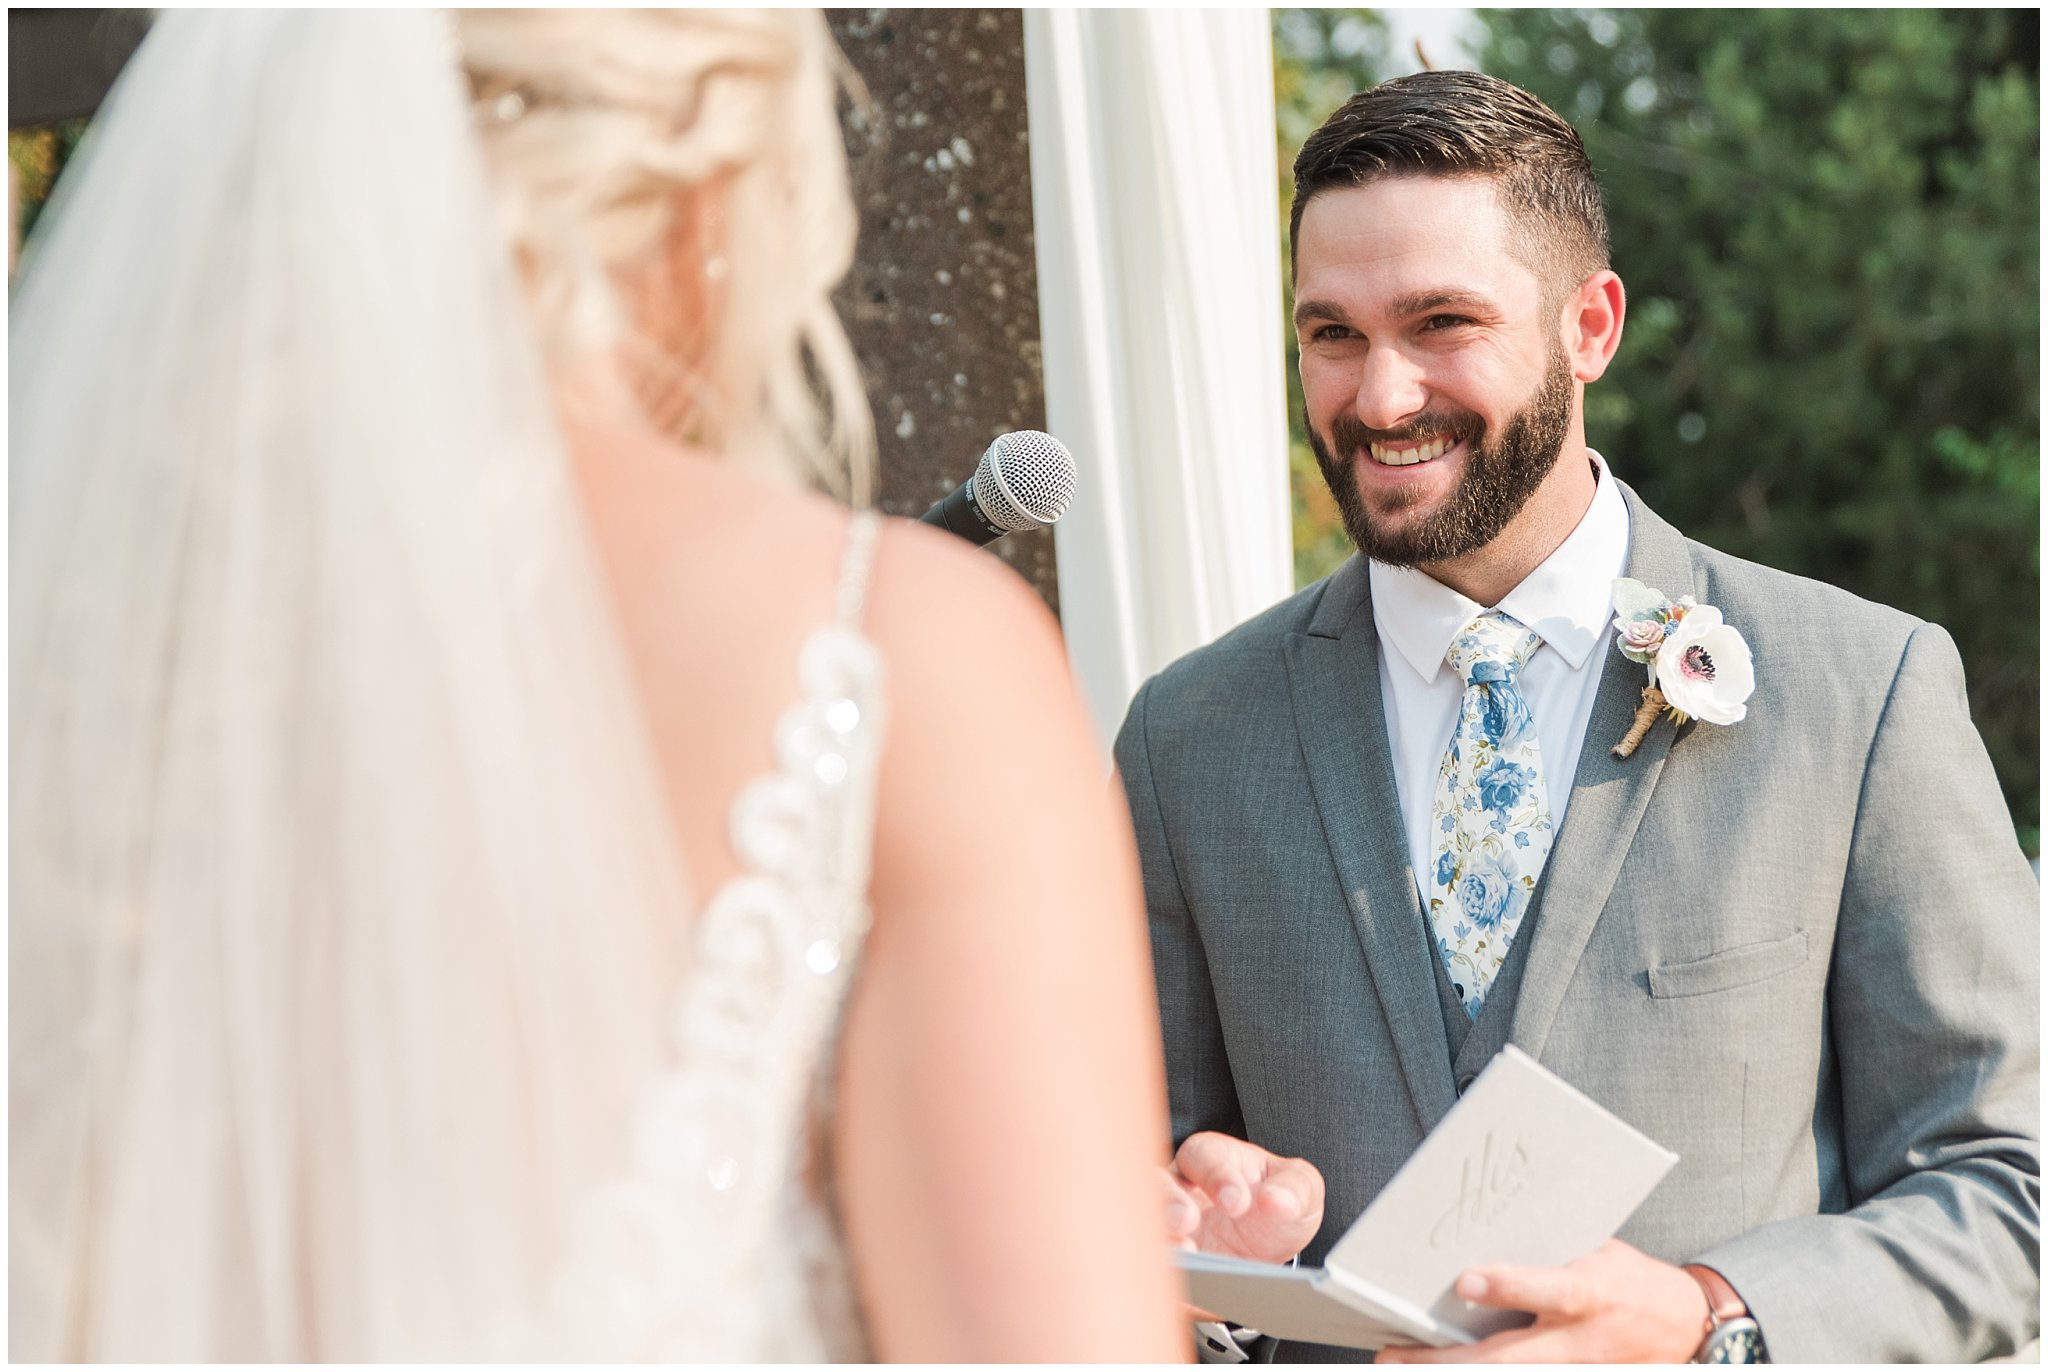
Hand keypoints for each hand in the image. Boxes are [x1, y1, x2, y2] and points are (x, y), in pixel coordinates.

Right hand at [1160, 1132, 1323, 1264]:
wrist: (1267, 1246)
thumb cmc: (1275, 1203)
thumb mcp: (1300, 1188)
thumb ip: (1294, 1188)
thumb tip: (1277, 1201)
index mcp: (1211, 1158)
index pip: (1201, 1156)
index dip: (1217, 1176)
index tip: (1238, 1202)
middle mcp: (1179, 1185)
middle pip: (1156, 1182)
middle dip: (1169, 1200)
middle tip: (1189, 1221)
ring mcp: (1166, 1221)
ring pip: (1143, 1220)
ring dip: (1160, 1234)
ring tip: (1187, 1253)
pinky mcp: (1167, 1257)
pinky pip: (1150, 1260)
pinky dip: (1160, 1268)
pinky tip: (1184, 1278)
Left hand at [1376, 1239, 1710, 1363]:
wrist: (1686, 1329)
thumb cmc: (1630, 1279)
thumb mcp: (1598, 1250)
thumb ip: (1547, 1252)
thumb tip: (1482, 1236)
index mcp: (1593, 1294)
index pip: (1550, 1291)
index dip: (1509, 1286)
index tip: (1464, 1282)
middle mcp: (1582, 1342)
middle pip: (1510, 1358)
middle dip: (1447, 1360)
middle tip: (1394, 1353)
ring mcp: (1577, 1371)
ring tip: (1399, 1365)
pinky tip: (1439, 1367)